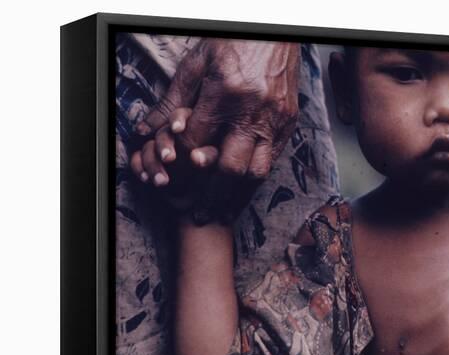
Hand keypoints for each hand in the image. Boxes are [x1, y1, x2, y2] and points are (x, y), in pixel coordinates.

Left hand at [130, 39, 299, 222]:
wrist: (276, 32)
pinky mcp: (289, 122)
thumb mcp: (197, 64)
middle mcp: (252, 111)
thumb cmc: (233, 43)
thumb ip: (171, 100)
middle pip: (229, 167)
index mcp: (225, 93)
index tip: (173, 182)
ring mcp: (274, 119)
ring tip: (223, 212)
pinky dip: (256, 179)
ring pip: (256, 172)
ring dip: (238, 196)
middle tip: (199, 214)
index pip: (198, 142)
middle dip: (212, 196)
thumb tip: (144, 130)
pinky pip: (273, 161)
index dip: (182, 166)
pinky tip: (244, 190)